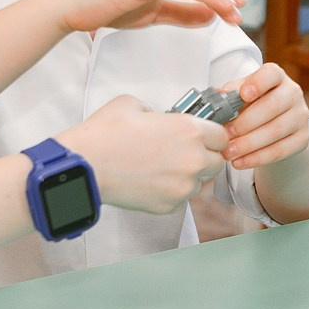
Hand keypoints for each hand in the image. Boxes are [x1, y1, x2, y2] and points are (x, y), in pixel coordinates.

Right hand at [57, 95, 227, 214]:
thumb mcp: (133, 104)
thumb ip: (157, 112)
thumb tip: (159, 121)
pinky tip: (150, 180)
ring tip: (160, 168)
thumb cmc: (106, 133)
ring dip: (187, 176)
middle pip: (216, 162)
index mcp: (189, 130)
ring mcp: (182, 186)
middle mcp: (193, 159)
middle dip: (203, 157)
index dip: (211, 135)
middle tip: (180, 153)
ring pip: (198, 183)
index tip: (202, 137)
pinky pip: (180, 198)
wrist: (86, 165)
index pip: (222, 136)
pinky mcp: (170, 205)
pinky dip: (170, 191)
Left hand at [218, 63, 308, 169]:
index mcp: (276, 76)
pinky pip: (281, 150)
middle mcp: (293, 93)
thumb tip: (219, 94)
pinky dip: (258, 158)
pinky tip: (240, 162)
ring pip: (275, 131)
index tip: (243, 95)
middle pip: (272, 106)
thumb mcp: (241, 93)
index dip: (258, 83)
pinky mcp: (303, 138)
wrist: (274, 124)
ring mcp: (301, 116)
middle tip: (224, 135)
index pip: (271, 74)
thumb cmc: (253, 103)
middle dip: (245, 123)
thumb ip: (231, 93)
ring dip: (248, 144)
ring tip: (228, 152)